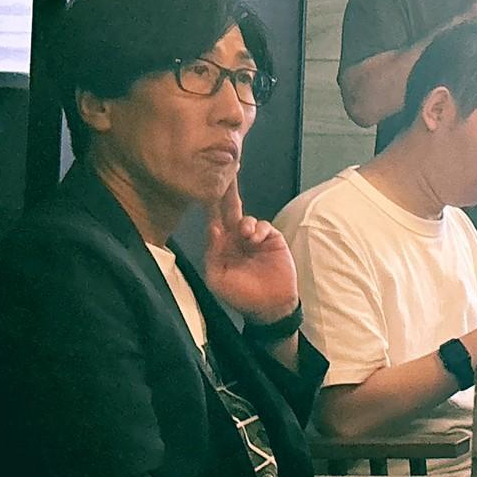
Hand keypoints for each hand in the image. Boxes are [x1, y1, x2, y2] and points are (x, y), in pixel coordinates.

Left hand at [203, 183, 298, 323]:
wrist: (270, 305)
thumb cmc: (240, 295)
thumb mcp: (217, 279)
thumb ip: (212, 254)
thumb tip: (213, 228)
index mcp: (220, 246)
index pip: (213, 220)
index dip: (210, 204)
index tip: (205, 184)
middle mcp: (235, 238)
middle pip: (230, 210)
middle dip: (229, 192)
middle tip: (229, 171)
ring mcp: (254, 238)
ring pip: (246, 218)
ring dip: (245, 223)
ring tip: (247, 237)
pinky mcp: (272, 239)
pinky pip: (263, 225)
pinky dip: (259, 229)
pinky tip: (257, 240)